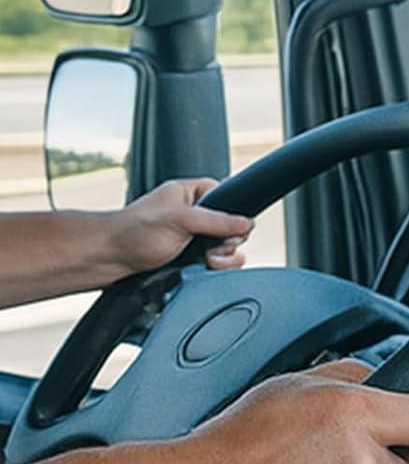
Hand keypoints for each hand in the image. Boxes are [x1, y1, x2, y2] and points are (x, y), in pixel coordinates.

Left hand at [109, 179, 253, 274]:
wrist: (106, 260)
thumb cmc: (131, 232)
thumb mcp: (180, 220)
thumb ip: (217, 221)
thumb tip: (247, 223)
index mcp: (191, 194)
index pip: (228, 198)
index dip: (233, 215)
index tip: (229, 229)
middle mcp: (194, 215)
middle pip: (232, 227)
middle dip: (229, 242)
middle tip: (214, 248)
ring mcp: (191, 238)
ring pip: (226, 248)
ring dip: (223, 258)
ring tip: (206, 261)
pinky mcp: (187, 258)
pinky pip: (214, 264)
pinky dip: (212, 269)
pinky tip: (200, 269)